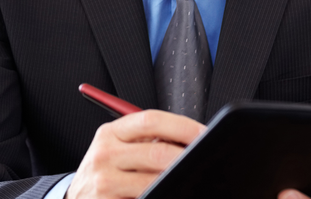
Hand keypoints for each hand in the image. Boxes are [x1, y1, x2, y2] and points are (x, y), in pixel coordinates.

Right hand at [66, 109, 204, 198]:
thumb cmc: (106, 172)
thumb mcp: (116, 150)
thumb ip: (146, 141)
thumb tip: (191, 139)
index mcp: (110, 133)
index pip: (150, 120)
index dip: (182, 126)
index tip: (204, 134)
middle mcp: (104, 154)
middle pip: (156, 152)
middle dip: (187, 158)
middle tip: (207, 161)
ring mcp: (104, 182)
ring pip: (154, 182)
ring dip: (178, 182)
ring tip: (192, 180)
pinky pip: (145, 198)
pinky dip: (165, 195)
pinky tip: (171, 193)